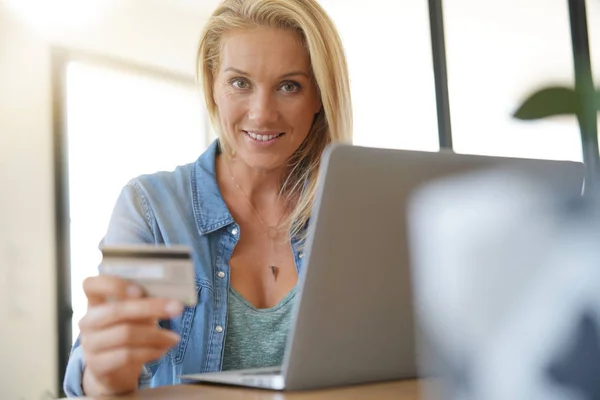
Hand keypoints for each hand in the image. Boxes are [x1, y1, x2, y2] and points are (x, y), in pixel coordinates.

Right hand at [78, 275, 183, 395]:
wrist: (112, 371)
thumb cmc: (127, 332)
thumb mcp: (134, 316)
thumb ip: (143, 304)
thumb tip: (169, 299)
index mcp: (95, 302)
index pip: (91, 284)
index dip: (113, 285)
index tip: (139, 290)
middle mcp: (88, 322)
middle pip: (115, 310)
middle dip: (150, 307)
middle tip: (177, 308)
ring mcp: (90, 345)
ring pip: (125, 334)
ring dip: (156, 335)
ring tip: (174, 338)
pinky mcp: (98, 366)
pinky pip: (127, 355)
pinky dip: (150, 351)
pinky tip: (162, 350)